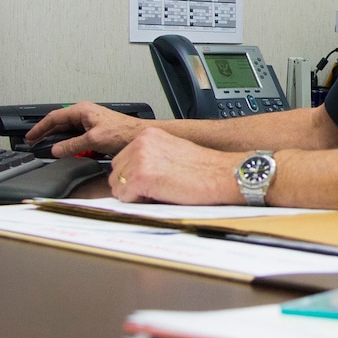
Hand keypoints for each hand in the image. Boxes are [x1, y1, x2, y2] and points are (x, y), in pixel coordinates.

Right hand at [26, 102, 149, 157]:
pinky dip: (68, 143)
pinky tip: (65, 150)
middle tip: (33, 142)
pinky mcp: (94, 131)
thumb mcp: (94, 139)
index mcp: (82, 110)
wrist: (140, 135)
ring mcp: (89, 122)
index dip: (40, 128)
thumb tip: (56, 150)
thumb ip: (73, 145)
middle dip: (45, 133)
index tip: (30, 136)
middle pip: (59, 124)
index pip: (54, 117)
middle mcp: (85, 114)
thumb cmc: (124, 131)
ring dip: (57, 139)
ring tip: (46, 147)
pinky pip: (76, 137)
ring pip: (67, 131)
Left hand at [108, 128, 242, 204]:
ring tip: (158, 192)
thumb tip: (135, 172)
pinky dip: (138, 202)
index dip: (132, 175)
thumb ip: (151, 156)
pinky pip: (125, 197)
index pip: (121, 159)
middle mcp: (141, 143)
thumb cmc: (204, 167)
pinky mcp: (141, 177)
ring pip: (117, 186)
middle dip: (130, 185)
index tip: (147, 181)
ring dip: (133, 194)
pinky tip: (158, 196)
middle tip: (154, 188)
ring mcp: (139, 160)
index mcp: (148, 135)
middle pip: (116, 172)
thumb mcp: (172, 151)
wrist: (221, 174)